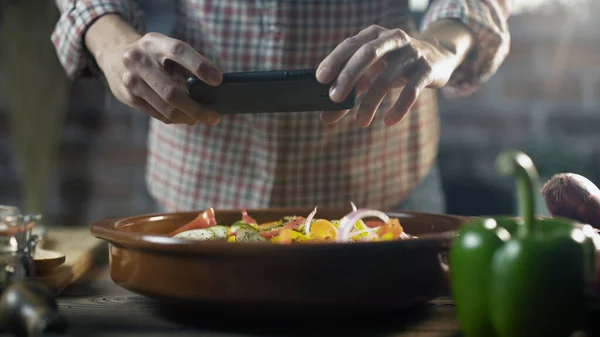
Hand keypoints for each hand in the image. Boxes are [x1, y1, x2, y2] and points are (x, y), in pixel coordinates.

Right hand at [87, 16, 221, 124]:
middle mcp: (139, 60)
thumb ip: (186, 65)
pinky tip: (186, 118)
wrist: (114, 53)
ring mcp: (131, 80)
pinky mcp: (128, 97)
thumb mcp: (166, 48)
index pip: (179, 52)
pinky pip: (157, 114)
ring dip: (188, 117)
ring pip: (165, 108)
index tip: (218, 80)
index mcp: (155, 43)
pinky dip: (175, 118)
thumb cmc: (154, 54)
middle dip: (197, 108)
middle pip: (171, 91)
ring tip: (202, 119)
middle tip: (214, 117)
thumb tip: (213, 90)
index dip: (200, 66)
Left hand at [316, 24, 467, 126]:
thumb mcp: (371, 74)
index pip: (350, 45)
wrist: (438, 58)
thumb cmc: (393, 66)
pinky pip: (411, 91)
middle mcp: (392, 39)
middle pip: (367, 54)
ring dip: (370, 103)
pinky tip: (388, 121)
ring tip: (361, 122)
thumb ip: (349, 93)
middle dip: (348, 76)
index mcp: (373, 35)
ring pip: (386, 78)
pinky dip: (398, 108)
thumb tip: (325, 117)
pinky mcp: (427, 69)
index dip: (334, 60)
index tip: (320, 79)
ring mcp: (411, 53)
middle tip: (334, 99)